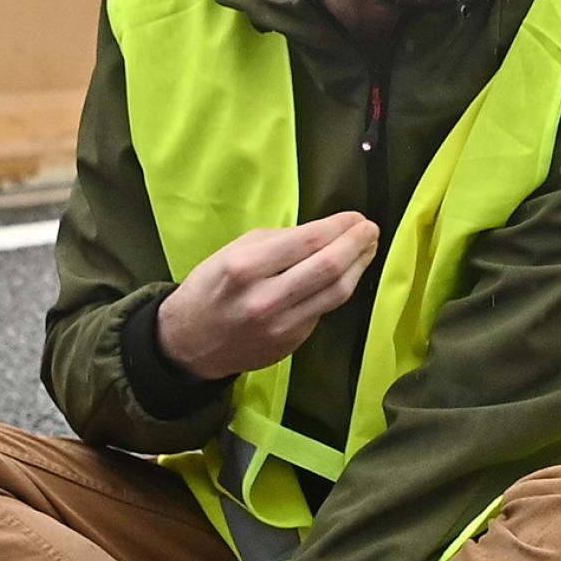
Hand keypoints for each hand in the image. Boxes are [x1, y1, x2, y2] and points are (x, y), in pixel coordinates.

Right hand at [156, 211, 378, 379]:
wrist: (190, 342)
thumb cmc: (210, 288)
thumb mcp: (232, 251)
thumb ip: (277, 241)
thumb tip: (321, 233)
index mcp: (245, 267)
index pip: (307, 241)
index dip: (339, 227)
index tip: (355, 217)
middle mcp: (265, 298)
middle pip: (328, 267)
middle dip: (357, 244)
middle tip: (370, 229)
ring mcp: (281, 326)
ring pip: (336, 293)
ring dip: (358, 267)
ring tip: (367, 249)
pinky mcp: (290, 343)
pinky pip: (323, 310)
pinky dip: (338, 289)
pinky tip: (345, 275)